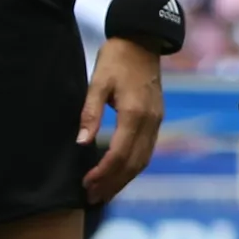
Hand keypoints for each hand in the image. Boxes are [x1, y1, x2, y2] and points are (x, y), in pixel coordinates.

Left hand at [78, 36, 163, 204]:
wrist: (143, 40)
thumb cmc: (116, 59)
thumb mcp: (97, 82)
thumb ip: (90, 113)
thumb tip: (81, 142)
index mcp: (135, 113)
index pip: (119, 154)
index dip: (102, 173)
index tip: (85, 183)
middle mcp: (150, 122)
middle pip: (133, 163)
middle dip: (112, 183)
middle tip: (92, 198)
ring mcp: (157, 121)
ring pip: (143, 160)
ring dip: (123, 179)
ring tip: (104, 193)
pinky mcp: (157, 119)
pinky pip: (147, 151)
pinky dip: (132, 167)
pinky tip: (119, 174)